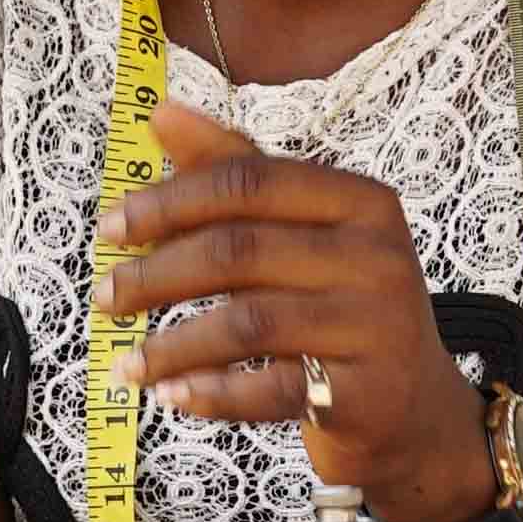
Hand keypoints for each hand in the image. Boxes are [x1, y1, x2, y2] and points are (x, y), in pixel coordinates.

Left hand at [93, 98, 494, 521]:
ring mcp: (377, 328)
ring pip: (248, 323)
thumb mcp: (303, 233)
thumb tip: (162, 112)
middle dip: (157, 273)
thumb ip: (237, 173)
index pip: (249, 182)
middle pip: (241, 251)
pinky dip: (211, 395)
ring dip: (173, 345)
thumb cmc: (341, 308)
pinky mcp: (366, 395)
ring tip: (127, 362)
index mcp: (360, 202)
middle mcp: (378, 257)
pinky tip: (170, 395)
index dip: (170, 201)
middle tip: (106, 296)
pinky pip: (270, 391)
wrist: (416, 410)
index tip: (111, 227)